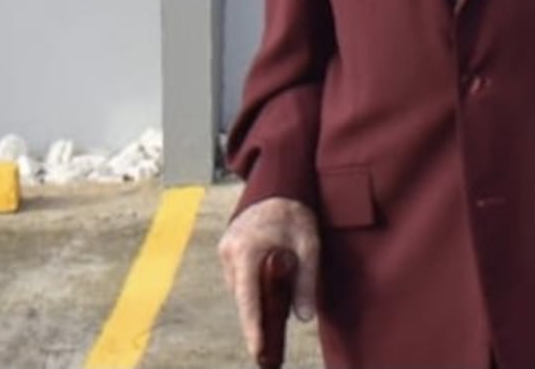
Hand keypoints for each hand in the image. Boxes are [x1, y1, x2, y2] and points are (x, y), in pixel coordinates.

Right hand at [218, 197, 319, 360]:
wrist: (279, 183)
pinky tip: (264, 291)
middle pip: (242, 297)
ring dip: (254, 300)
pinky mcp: (227, 246)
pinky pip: (238, 276)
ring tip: (271, 314)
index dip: (253, 327)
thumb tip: (304, 316)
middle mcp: (230, 251)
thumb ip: (305, 281)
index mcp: (248, 250)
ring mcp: (225, 248)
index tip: (257, 349)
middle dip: (256, 318)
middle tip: (271, 342)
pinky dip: (250, 286)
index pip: (248, 299)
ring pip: (239, 288)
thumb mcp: (309, 246)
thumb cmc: (295, 213)